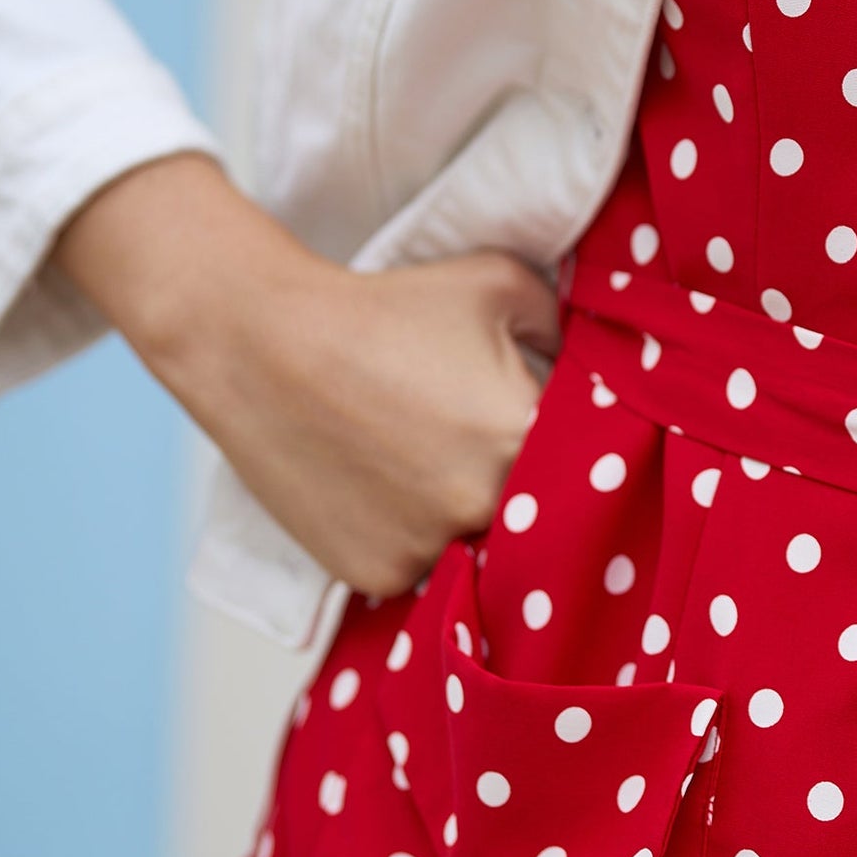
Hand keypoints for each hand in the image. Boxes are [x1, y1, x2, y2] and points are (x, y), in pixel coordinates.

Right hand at [53, 155, 558, 597]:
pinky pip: (421, 568)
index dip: (572, 450)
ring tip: (422, 461)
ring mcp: (427, 549)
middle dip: (522, 487)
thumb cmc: (384, 307)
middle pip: (532, 515)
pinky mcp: (376, 575)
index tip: (546, 430)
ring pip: (477, 548)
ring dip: (465, 516)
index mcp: (524, 437)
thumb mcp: (501, 282)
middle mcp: (483, 507)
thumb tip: (593, 355)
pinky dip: (412, 538)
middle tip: (480, 446)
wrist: (263, 345)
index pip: (585, 465)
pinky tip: (384, 488)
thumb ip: (567, 320)